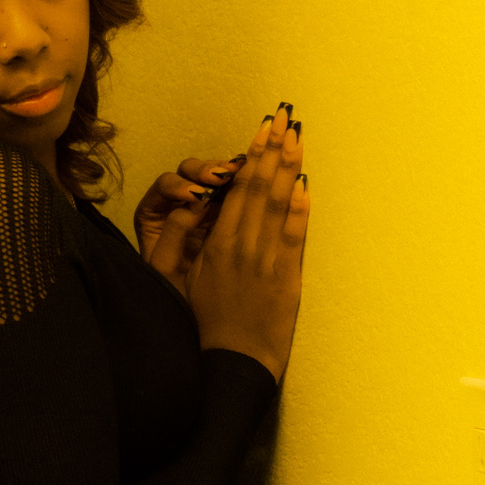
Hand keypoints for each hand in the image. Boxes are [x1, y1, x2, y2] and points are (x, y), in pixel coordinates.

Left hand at [134, 151, 245, 297]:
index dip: (180, 185)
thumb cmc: (176, 290)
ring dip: (225, 173)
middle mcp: (177, 204)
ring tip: (239, 174)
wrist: (198, 311)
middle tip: (219, 177)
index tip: (197, 194)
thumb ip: (174, 233)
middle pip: (188, 174)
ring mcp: (203, 205)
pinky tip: (254, 180)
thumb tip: (194, 203)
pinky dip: (242, 183)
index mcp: (155, 214)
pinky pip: (232, 189)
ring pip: (211, 177)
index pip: (164, 187)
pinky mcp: (225, 211)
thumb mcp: (168, 266)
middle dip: (203, 171)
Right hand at [152, 105, 308, 382]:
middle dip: (274, 148)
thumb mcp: (178, 278)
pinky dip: (301, 210)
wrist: (231, 367)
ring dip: (290, 168)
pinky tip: (306, 185)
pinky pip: (295, 238)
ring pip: (280, 205)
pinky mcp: (287, 281)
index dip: (253, 155)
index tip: (264, 128)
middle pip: (261, 187)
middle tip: (285, 117)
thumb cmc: (200, 326)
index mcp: (215, 242)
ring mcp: (266, 262)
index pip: (238, 187)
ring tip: (298, 138)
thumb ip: (184, 237)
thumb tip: (195, 202)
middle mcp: (242, 246)